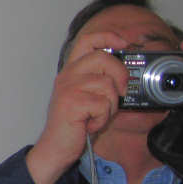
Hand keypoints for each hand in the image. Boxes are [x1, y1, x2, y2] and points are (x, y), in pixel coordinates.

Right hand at [26, 31, 129, 183]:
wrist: (55, 147)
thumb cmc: (74, 124)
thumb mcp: (88, 96)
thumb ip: (102, 80)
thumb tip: (127, 73)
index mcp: (71, 70)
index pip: (87, 40)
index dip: (107, 36)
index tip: (123, 42)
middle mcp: (67, 75)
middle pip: (103, 57)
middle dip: (120, 75)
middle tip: (119, 92)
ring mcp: (68, 88)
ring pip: (108, 85)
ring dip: (110, 105)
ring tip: (97, 115)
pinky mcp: (72, 102)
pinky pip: (104, 104)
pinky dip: (103, 118)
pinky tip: (91, 124)